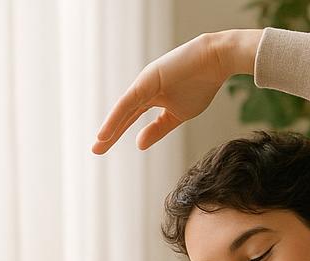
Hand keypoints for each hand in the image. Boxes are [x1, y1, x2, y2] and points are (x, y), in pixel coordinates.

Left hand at [90, 30, 260, 153]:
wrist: (215, 61)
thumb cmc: (201, 85)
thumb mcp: (177, 115)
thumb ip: (158, 129)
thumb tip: (138, 144)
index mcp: (150, 97)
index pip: (129, 118)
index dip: (117, 132)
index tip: (103, 147)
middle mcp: (143, 90)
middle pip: (122, 115)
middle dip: (109, 133)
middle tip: (94, 150)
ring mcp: (144, 83)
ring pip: (123, 110)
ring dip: (110, 128)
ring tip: (97, 145)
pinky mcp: (148, 80)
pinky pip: (129, 103)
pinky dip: (116, 117)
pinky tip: (106, 132)